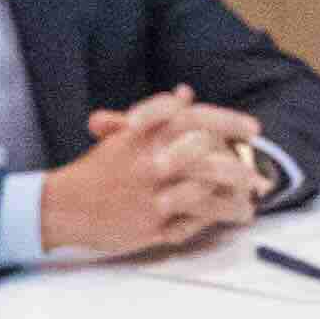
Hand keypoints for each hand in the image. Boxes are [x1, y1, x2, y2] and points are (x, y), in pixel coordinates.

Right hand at [40, 89, 267, 256]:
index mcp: (141, 135)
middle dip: (238, 166)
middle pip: (205, 157)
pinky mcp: (148, 224)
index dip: (227, 121)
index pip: (192, 118)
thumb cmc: (96, 170)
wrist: (60, 206)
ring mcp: (149, 195)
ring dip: (232, 200)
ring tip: (249, 205)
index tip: (252, 128)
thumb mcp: (123, 136)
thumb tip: (186, 94)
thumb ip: (157, 116)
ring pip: (202, 193)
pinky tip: (224, 220)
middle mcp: (147, 162)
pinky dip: (210, 220)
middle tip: (259, 175)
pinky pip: (189, 223)